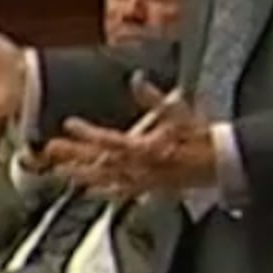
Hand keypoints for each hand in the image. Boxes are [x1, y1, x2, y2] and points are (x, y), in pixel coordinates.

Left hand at [52, 78, 220, 198]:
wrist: (221, 164)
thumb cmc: (202, 137)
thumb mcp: (181, 112)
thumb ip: (155, 98)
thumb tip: (137, 80)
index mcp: (145, 148)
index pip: (108, 140)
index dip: (87, 132)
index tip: (69, 123)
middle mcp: (138, 167)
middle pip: (98, 162)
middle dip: (73, 156)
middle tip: (51, 149)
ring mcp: (142, 180)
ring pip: (105, 179)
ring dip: (81, 174)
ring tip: (59, 170)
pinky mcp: (149, 188)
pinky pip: (121, 192)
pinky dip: (104, 191)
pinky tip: (90, 190)